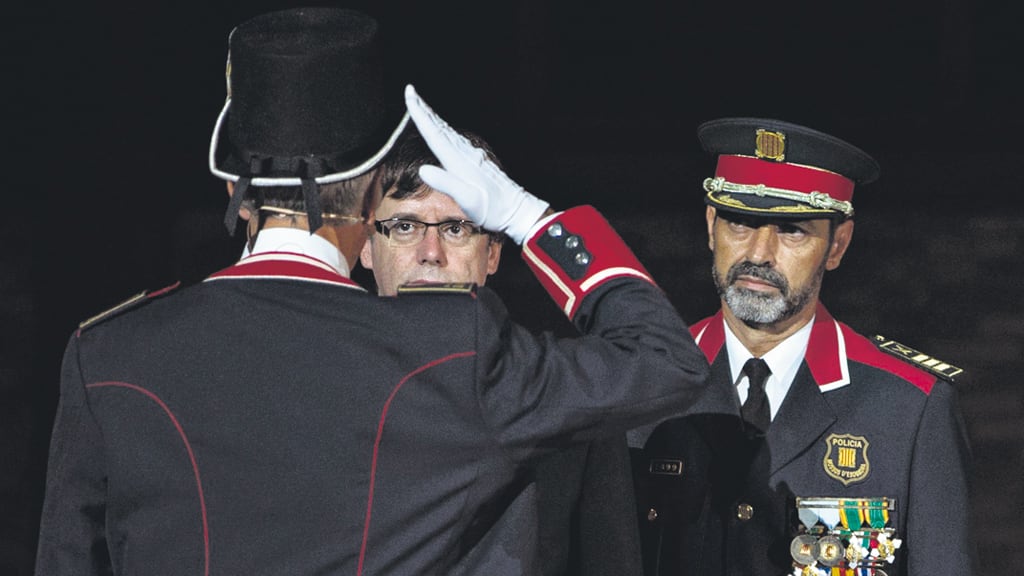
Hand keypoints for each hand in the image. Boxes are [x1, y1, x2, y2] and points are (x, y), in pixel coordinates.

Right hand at [404, 84, 549, 244]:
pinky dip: (443, 130)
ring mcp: (472, 156)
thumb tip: (423, 169)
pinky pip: (454, 139)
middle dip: (423, 109)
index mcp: (459, 161)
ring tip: (421, 106)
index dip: (420, 114)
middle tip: (410, 91)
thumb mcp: (467, 199)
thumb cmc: (492, 209)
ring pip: (447, 131)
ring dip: (432, 118)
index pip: (434, 133)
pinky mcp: (476, 161)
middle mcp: (465, 154)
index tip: (410, 94)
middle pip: (440, 127)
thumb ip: (446, 183)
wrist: (517, 211)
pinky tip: (443, 131)